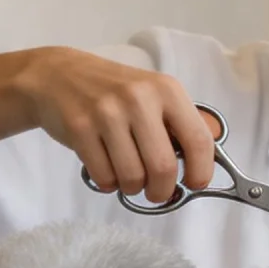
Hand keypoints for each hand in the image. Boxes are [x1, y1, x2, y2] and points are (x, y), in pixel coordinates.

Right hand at [19, 48, 219, 205]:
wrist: (57, 75)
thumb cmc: (112, 92)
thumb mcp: (152, 95)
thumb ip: (180, 123)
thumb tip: (211, 155)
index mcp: (166, 90)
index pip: (198, 141)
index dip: (201, 172)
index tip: (194, 184)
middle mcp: (139, 99)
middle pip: (163, 168)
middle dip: (161, 191)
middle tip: (155, 192)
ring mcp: (107, 113)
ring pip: (132, 177)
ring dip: (132, 187)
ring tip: (127, 175)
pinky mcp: (80, 129)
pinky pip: (104, 177)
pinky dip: (108, 183)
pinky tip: (105, 167)